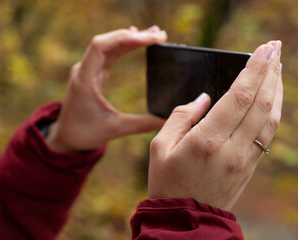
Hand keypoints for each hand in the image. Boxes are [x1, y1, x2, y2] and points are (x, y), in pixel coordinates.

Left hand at [47, 26, 166, 151]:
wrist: (65, 137)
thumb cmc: (85, 134)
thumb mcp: (114, 130)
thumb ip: (141, 124)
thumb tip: (167, 119)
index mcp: (84, 81)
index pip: (100, 47)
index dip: (123, 38)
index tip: (147, 39)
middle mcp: (83, 70)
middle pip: (107, 42)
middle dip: (133, 36)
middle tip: (160, 36)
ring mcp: (87, 70)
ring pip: (109, 45)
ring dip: (130, 38)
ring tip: (155, 36)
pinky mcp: (93, 73)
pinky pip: (109, 53)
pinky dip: (124, 46)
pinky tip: (137, 40)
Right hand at [148, 41, 282, 210]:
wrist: (185, 217)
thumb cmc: (167, 181)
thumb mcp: (160, 146)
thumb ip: (181, 117)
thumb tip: (204, 99)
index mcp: (207, 140)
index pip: (240, 97)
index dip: (255, 70)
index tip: (264, 49)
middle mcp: (232, 148)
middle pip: (262, 103)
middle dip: (271, 72)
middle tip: (275, 48)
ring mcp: (245, 159)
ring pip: (271, 118)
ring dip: (277, 89)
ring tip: (277, 68)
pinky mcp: (249, 166)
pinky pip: (268, 134)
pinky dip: (274, 111)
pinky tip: (273, 98)